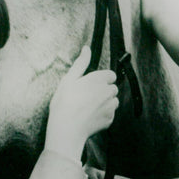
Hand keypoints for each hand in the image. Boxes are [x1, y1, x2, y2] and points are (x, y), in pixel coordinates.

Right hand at [44, 46, 118, 160]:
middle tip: (87, 97)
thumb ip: (81, 63)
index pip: (111, 75)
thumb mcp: (68, 79)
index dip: (101, 79)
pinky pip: (110, 114)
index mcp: (99, 79)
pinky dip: (103, 115)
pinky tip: (90, 117)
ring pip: (113, 101)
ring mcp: (110, 107)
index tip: (91, 85)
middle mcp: (109, 92)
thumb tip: (86, 48)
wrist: (66, 129)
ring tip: (89, 107)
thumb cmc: (64, 103)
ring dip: (106, 103)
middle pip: (113, 88)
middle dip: (104, 91)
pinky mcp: (110, 120)